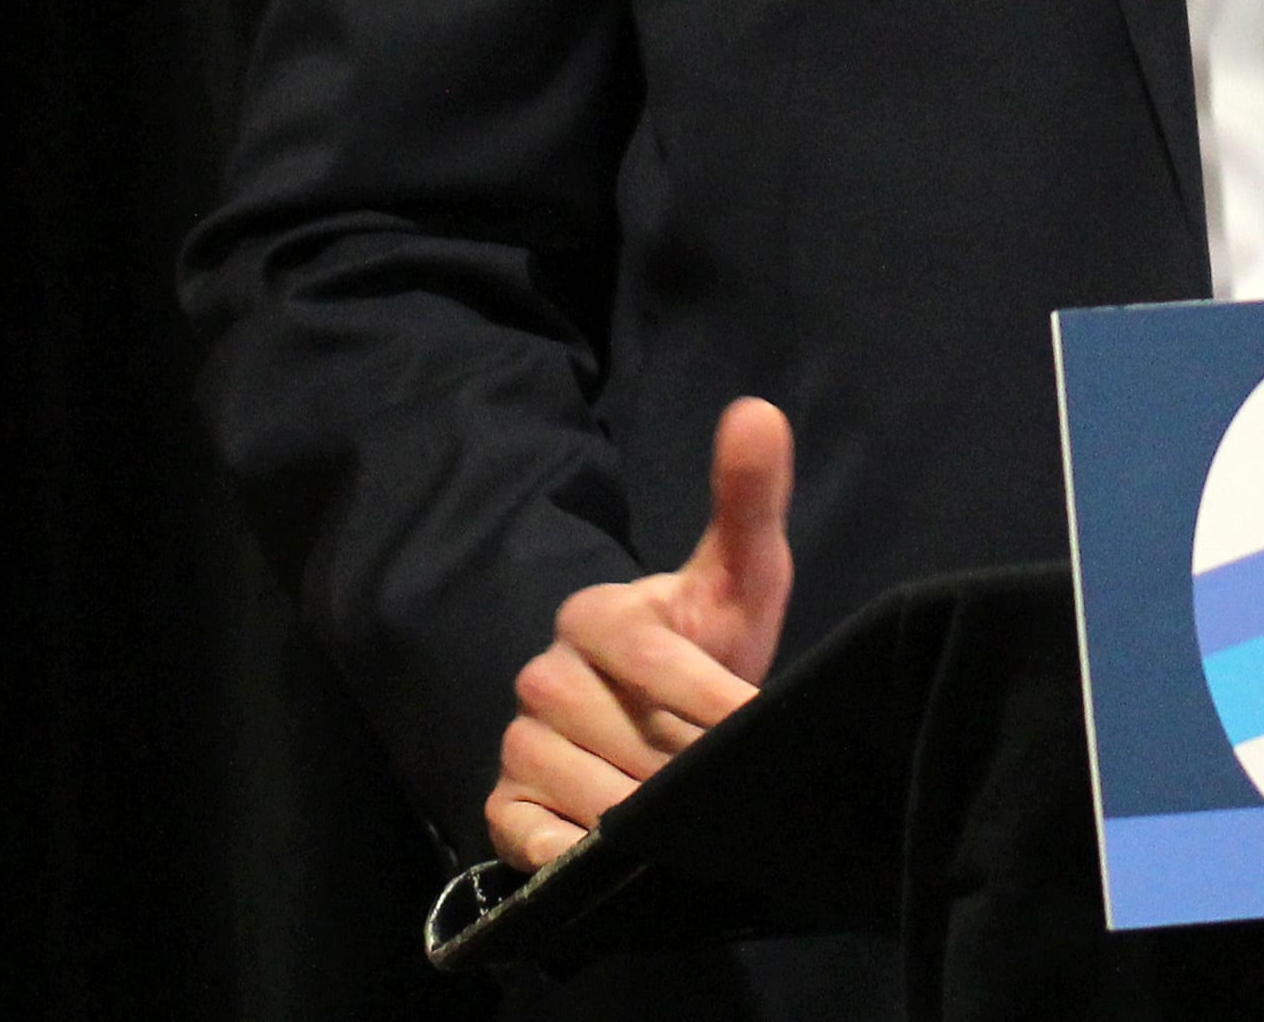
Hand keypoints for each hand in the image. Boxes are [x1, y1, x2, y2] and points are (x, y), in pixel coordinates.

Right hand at [484, 396, 793, 868]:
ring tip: (685, 812)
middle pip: (622, 736)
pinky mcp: (505, 804)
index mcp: (593, 613)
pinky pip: (531, 837)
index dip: (711, 698)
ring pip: (586, 790)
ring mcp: (519, 739)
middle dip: (684, 764)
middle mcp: (543, 673)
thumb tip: (758, 411)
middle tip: (723, 778)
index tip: (755, 723)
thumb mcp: (740, 578)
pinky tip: (617, 851)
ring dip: (646, 813)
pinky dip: (574, 852)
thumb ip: (750, 500)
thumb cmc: (710, 643)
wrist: (668, 724)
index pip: (651, 658)